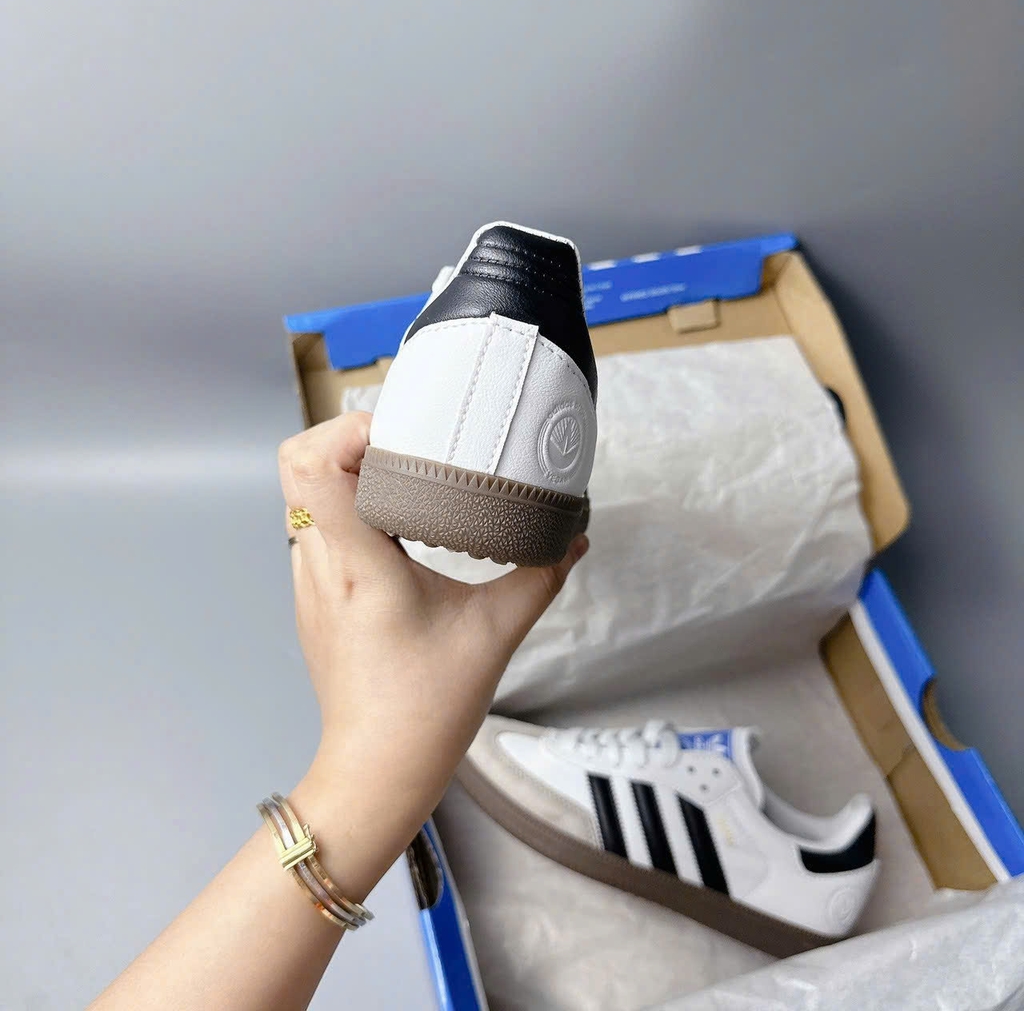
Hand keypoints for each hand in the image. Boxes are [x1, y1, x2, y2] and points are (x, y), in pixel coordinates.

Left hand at [278, 413, 587, 898]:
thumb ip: (541, 576)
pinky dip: (347, 509)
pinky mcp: (314, 598)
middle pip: (300, 465)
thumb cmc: (427, 707)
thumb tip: (574, 536)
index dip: (347, 430)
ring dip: (347, 473)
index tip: (402, 434)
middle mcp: (320, 563)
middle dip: (349, 439)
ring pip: (304, 496)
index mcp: (357, 562)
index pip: (312, 466)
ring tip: (405, 478)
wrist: (377, 769)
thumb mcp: (496, 632)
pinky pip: (315, 528)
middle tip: (407, 444)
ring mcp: (309, 582)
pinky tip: (395, 527)